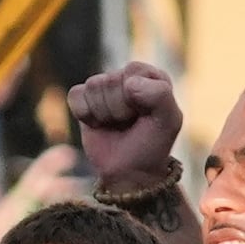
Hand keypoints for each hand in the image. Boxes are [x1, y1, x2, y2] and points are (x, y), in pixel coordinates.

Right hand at [70, 63, 187, 192]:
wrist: (129, 172)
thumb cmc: (151, 145)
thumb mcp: (169, 121)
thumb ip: (160, 95)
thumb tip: (128, 84)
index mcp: (151, 76)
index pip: (133, 71)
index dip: (136, 96)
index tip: (144, 114)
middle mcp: (127, 77)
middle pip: (110, 80)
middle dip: (119, 108)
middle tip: (128, 124)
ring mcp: (103, 87)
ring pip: (93, 86)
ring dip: (103, 113)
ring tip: (115, 125)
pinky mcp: (83, 99)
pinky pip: (76, 95)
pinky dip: (85, 114)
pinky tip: (98, 124)